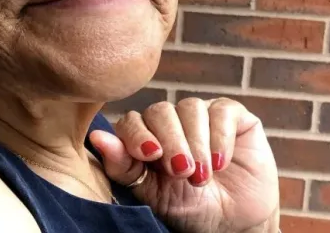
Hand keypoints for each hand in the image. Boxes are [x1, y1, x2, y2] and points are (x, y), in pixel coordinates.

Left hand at [90, 98, 278, 232]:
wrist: (234, 221)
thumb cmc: (188, 207)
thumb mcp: (152, 194)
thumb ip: (124, 167)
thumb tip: (95, 138)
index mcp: (145, 136)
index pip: (132, 121)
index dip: (138, 134)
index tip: (150, 155)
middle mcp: (171, 120)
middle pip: (161, 111)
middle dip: (171, 142)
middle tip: (181, 172)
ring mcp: (201, 114)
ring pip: (190, 107)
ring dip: (196, 143)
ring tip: (202, 176)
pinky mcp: (231, 115)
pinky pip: (222, 110)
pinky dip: (220, 136)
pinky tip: (220, 162)